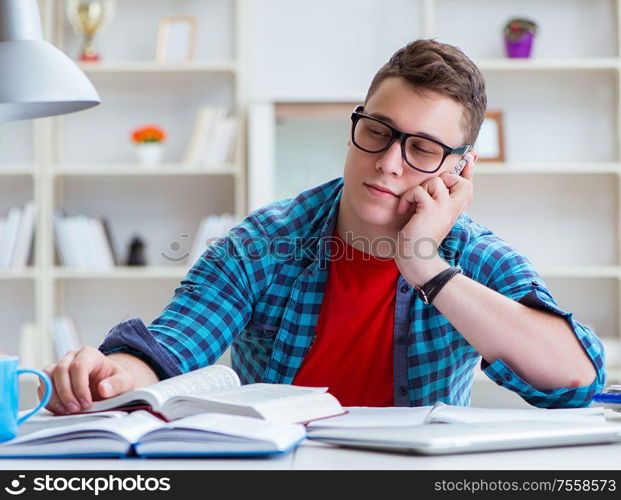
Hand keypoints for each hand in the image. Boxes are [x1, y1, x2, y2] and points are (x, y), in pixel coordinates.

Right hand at [38, 347, 148, 413]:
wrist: (107, 386)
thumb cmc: (115, 382)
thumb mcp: (125, 383)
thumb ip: (117, 385)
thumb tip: (103, 389)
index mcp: (89, 354)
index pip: (78, 367)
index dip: (80, 387)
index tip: (86, 403)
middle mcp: (71, 357)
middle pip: (60, 371)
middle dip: (66, 393)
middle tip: (75, 410)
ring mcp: (59, 366)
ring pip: (47, 377)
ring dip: (54, 397)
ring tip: (67, 411)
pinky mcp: (51, 379)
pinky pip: (42, 387)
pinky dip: (48, 400)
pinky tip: (60, 409)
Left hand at [395, 153, 475, 285]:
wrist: (417, 261)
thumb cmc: (418, 242)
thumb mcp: (429, 219)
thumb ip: (433, 204)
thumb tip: (434, 188)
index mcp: (454, 210)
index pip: (467, 185)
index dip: (468, 170)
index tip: (470, 157)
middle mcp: (453, 208)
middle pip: (456, 178)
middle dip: (439, 179)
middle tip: (423, 195)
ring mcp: (444, 207)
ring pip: (435, 181)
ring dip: (417, 191)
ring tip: (411, 206)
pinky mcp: (431, 209)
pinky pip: (418, 191)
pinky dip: (407, 198)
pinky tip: (404, 210)